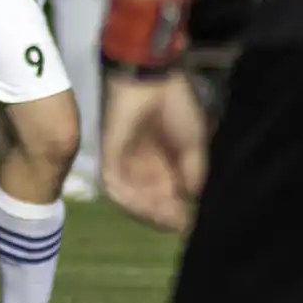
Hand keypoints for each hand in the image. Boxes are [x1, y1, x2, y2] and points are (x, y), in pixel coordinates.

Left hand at [101, 71, 208, 234]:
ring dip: (147, 211)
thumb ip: (192, 173)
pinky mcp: (109, 155)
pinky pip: (113, 185)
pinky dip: (128, 199)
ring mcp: (124, 161)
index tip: (189, 222)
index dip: (176, 212)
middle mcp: (141, 165)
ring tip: (165, 217)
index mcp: (162, 162)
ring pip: (131, 198)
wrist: (154, 80)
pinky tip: (146, 206)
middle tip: (178, 223)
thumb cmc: (175, 105)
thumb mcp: (193, 144)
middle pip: (149, 201)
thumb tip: (190, 200)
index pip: (166, 196)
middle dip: (163, 215)